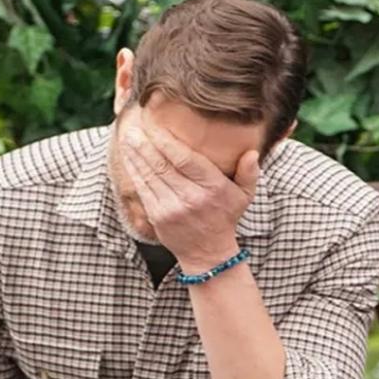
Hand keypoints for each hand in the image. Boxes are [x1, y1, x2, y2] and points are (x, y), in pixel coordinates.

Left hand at [121, 113, 259, 269]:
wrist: (208, 253)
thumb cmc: (225, 217)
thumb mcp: (244, 196)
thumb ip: (249, 173)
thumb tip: (252, 153)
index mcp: (212, 188)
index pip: (185, 159)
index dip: (166, 142)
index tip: (154, 126)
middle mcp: (191, 197)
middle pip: (162, 165)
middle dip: (145, 144)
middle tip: (132, 126)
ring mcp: (172, 208)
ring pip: (149, 175)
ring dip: (135, 155)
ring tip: (126, 137)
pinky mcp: (158, 216)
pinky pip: (142, 189)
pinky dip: (134, 171)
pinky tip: (128, 158)